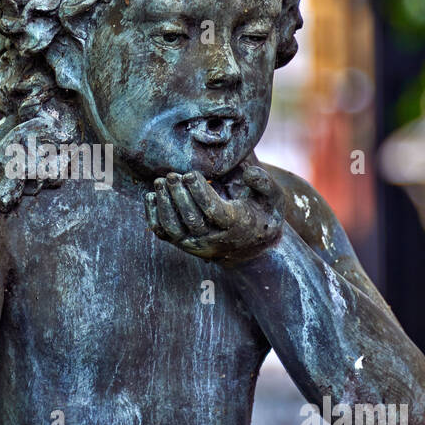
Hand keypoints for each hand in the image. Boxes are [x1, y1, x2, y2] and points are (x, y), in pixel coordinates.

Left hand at [144, 164, 283, 263]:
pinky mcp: (183, 245)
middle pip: (191, 219)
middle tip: (171, 175)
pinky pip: (163, 233)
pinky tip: (150, 196)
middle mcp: (213, 239)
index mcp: (235, 226)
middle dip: (179, 195)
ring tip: (160, 182)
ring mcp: (195, 244)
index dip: (200, 193)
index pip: (214, 211)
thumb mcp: (273, 199)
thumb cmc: (262, 217)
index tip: (191, 174)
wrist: (252, 251)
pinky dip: (153, 216)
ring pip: (174, 228)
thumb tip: (248, 173)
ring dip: (164, 205)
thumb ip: (264, 183)